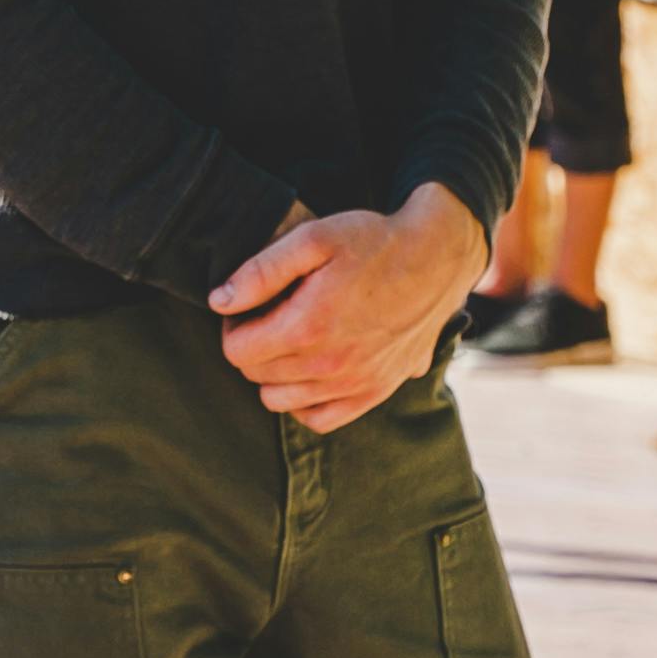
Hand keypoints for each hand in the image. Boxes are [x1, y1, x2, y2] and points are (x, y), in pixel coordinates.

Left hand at [204, 185, 486, 431]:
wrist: (436, 257)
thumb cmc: (374, 242)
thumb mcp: (313, 238)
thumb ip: (261, 271)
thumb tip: (220, 301)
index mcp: (308, 328)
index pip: (237, 351)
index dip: (234, 327)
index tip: (249, 308)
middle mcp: (330, 365)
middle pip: (257, 377)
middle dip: (253, 347)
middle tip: (270, 317)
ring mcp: (355, 384)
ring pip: (281, 401)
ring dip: (275, 375)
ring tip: (291, 340)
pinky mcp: (375, 392)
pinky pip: (320, 419)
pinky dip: (305, 401)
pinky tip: (310, 370)